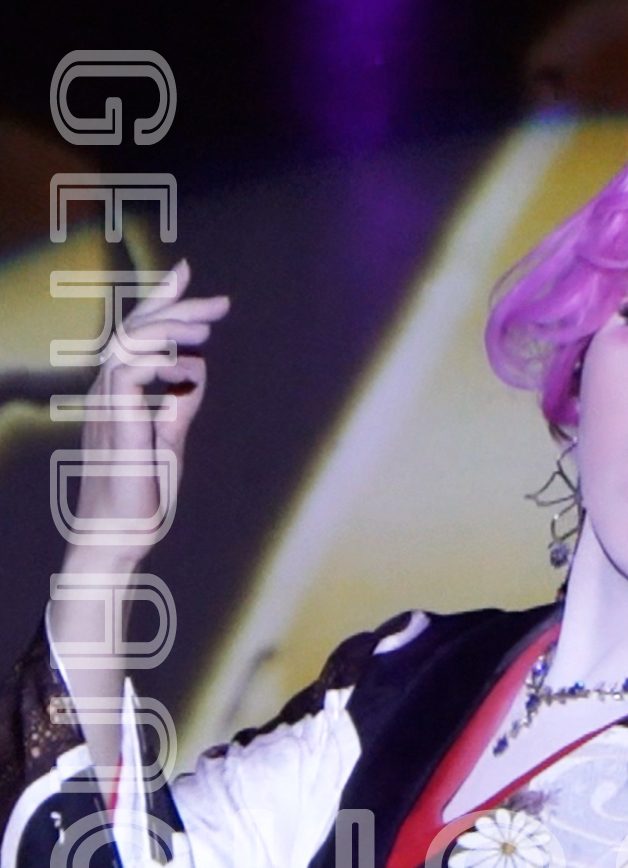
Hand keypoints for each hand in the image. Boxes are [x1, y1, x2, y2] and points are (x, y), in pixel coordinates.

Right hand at [62, 260, 229, 574]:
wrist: (121, 534)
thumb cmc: (142, 491)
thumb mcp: (169, 438)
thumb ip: (178, 405)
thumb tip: (195, 375)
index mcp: (121, 390)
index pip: (139, 333)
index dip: (161, 300)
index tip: (186, 273)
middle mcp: (109, 390)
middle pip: (137, 328)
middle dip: (176, 306)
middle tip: (220, 304)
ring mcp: (107, 404)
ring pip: (131, 342)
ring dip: (171, 330)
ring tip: (207, 332)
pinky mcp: (114, 421)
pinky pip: (129, 373)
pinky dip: (159, 363)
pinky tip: (186, 371)